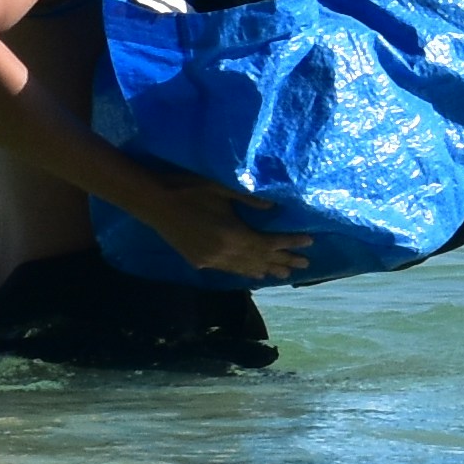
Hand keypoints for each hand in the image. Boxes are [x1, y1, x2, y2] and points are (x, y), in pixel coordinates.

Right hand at [145, 179, 314, 283]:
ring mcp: (211, 260)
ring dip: (266, 270)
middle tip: (305, 266)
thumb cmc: (189, 189)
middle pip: (261, 260)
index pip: (269, 243)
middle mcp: (226, 253)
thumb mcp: (222, 189)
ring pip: (244, 269)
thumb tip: (273, 209)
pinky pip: (228, 270)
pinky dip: (244, 272)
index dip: (290, 243)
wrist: (154, 203)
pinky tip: (253, 274)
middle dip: (284, 261)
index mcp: (234, 235)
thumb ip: (249, 200)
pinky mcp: (199, 261)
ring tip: (284, 274)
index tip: (309, 243)